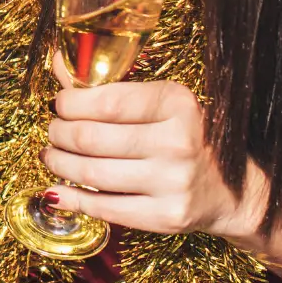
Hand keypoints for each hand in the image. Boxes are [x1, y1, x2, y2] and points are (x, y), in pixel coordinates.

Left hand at [40, 52, 262, 238]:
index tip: (59, 105)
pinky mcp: (166, 217)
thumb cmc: (186, 136)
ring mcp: (173, 182)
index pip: (104, 101)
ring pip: (91, 172)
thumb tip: (58, 65)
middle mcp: (178, 142)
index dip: (69, 104)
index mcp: (176, 104)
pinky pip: (103, 208)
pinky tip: (55, 190)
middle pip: (90, 137)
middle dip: (59, 133)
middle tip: (53, 131)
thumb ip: (109, 88)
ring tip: (50, 156)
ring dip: (58, 163)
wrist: (230, 189)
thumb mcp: (159, 103)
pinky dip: (70, 198)